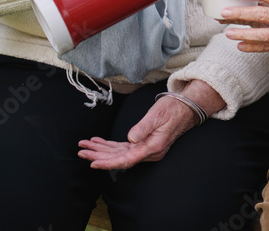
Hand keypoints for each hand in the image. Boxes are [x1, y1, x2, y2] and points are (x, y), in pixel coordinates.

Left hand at [77, 80, 223, 169]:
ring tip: (85, 146)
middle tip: (81, 150)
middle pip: (120, 158)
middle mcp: (149, 151)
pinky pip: (124, 148)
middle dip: (99, 155)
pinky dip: (110, 145)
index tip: (93, 162)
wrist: (187, 106)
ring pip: (120, 153)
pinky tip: (99, 143)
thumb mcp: (157, 115)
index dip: (108, 162)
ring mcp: (147, 148)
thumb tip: (130, 139)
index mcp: (153, 147)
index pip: (126, 159)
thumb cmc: (173, 108)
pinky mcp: (144, 143)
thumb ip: (143, 128)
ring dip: (102, 150)